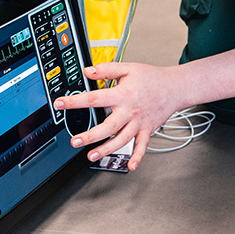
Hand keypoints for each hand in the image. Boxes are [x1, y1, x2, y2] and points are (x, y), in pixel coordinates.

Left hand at [55, 62, 187, 170]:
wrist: (174, 87)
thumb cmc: (151, 77)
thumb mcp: (128, 68)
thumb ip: (106, 69)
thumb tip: (87, 71)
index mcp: (122, 95)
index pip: (94, 98)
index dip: (75, 101)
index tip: (60, 104)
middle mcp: (130, 111)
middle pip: (108, 126)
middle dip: (90, 135)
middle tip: (75, 141)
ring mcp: (139, 123)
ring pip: (122, 139)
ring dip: (107, 149)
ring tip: (92, 156)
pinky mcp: (147, 130)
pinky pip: (143, 146)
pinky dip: (137, 156)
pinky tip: (130, 165)